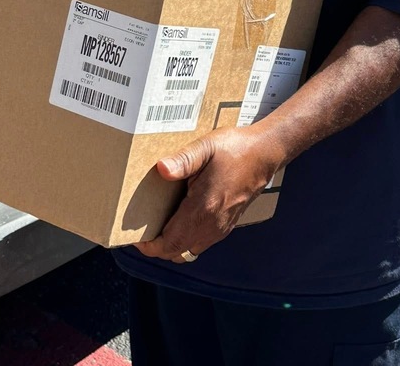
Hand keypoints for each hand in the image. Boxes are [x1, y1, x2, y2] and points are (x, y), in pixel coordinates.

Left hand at [134, 126, 280, 264]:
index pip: (170, 243)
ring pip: (188, 250)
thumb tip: (161, 169)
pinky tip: (180, 219)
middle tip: (142, 229)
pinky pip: (200, 243)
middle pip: (176, 252)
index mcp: (203, 208)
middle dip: (156, 247)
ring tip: (158, 224)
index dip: (149, 247)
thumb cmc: (236, 148)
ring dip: (172, 244)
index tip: (135, 236)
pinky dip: (186, 240)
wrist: (265, 154)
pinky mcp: (227, 226)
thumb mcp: (207, 147)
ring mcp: (221, 228)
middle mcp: (212, 225)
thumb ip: (183, 160)